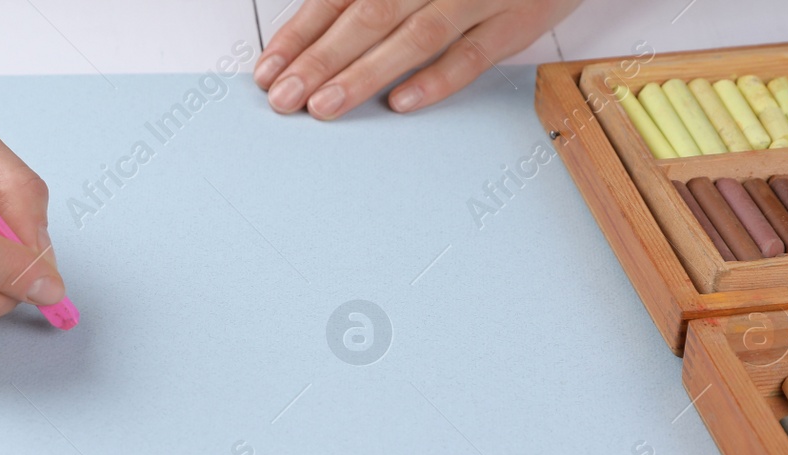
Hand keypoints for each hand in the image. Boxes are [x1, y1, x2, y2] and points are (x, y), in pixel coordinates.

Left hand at [254, 0, 579, 118]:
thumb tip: (316, 29)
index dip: (301, 32)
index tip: (269, 68)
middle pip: (370, 15)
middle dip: (320, 58)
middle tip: (285, 97)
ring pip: (414, 36)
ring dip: (365, 73)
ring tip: (325, 106)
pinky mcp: (518, 19)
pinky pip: (473, 53)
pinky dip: (436, 79)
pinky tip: (400, 102)